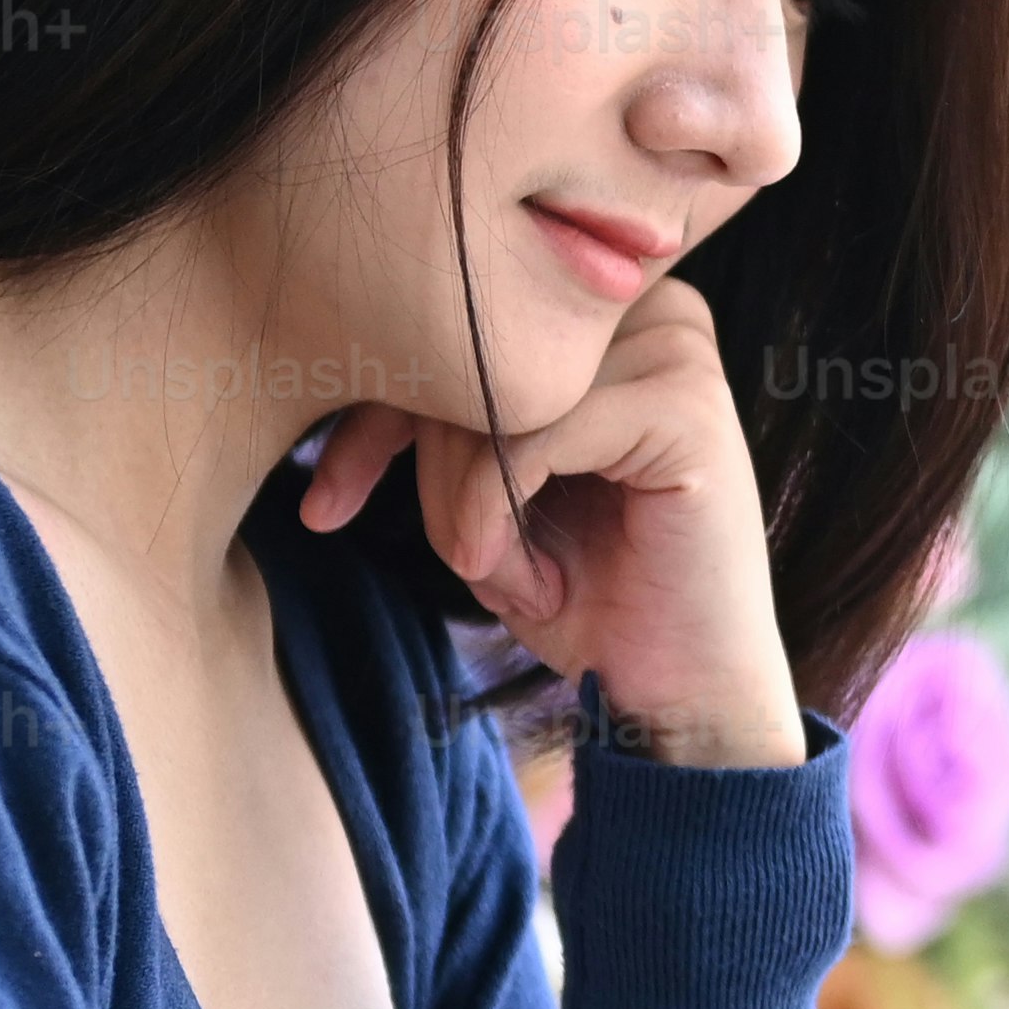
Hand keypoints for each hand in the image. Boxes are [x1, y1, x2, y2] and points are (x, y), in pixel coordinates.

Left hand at [298, 279, 806, 770]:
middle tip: (457, 558)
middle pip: (469, 346)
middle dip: (420, 465)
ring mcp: (675, 351)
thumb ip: (441, 416)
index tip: (322, 505)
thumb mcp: (485, 494)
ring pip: (490, 391)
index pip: (460, 320)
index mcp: (606, 317)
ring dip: (459, 504)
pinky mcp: (685, 408)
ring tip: (498, 572)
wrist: (680, 699)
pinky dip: (492, 513)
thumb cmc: (587, 594)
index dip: (377, 406)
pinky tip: (517, 577)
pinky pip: (530, 433)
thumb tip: (346, 354)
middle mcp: (647, 310)